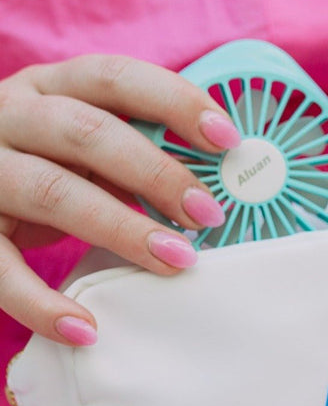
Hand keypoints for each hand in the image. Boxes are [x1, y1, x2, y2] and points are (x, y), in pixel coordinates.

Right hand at [0, 55, 240, 344]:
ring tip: (177, 261)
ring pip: (53, 192)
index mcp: (49, 87)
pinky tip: (87, 328)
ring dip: (123, 230)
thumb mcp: (76, 150)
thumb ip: (130, 156)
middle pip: (88, 133)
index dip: (175, 103)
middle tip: (208, 215)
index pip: (115, 78)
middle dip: (158, 174)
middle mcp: (8, 116)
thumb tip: (209, 192)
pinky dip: (41, 303)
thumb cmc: (37, 168)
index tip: (228, 139)